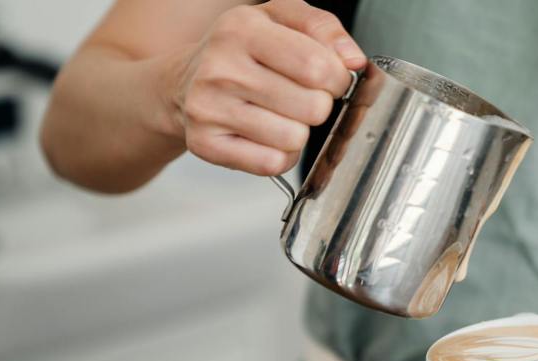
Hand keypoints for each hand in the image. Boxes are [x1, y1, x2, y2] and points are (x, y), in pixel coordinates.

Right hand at [165, 0, 365, 174]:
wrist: (185, 80)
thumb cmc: (242, 50)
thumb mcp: (280, 19)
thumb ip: (322, 27)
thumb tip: (352, 60)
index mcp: (242, 29)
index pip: (318, 66)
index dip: (338, 79)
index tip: (330, 79)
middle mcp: (220, 68)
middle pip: (312, 107)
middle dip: (319, 106)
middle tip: (301, 97)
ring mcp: (209, 109)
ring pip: (294, 139)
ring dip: (299, 132)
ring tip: (280, 115)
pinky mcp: (205, 144)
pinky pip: (272, 164)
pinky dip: (280, 155)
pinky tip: (266, 136)